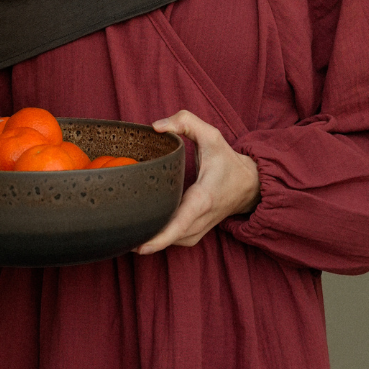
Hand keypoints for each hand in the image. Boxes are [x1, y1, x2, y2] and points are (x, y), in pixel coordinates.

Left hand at [137, 110, 259, 253]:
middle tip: (118, 238)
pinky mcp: (195, 234)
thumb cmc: (228, 161)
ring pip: (170, 242)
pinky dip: (159, 239)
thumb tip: (155, 127)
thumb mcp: (212, 135)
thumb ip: (185, 122)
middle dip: (145, 241)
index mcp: (203, 199)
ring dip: (151, 241)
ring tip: (126, 235)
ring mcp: (199, 230)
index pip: (181, 224)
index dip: (161, 238)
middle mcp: (200, 219)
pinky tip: (143, 232)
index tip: (141, 247)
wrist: (250, 186)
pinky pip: (174, 241)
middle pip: (170, 238)